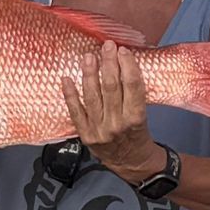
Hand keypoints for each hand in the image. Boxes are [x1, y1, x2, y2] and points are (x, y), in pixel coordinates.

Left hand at [61, 43, 159, 180]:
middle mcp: (117, 124)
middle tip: (107, 47)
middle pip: (111, 87)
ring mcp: (99, 130)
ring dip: (89, 74)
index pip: (132, 86)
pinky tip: (66, 79)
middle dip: (109, 63)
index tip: (123, 51)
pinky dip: (70, 95)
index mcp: (135, 118)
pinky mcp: (85, 135)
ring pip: (92, 96)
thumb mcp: (143, 115)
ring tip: (88, 57)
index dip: (127, 65)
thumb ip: (133, 95)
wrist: (131, 162)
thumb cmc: (138, 135)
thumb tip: (123, 64)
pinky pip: (75, 111)